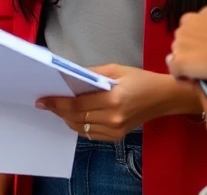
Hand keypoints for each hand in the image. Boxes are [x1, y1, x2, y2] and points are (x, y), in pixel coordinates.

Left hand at [36, 65, 197, 140]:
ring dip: (67, 119)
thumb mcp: (116, 69)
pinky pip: (91, 134)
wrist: (164, 98)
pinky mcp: (117, 137)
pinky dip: (79, 126)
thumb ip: (91, 73)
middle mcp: (113, 118)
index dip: (57, 103)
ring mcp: (115, 131)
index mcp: (112, 100)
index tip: (42, 100)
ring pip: (81, 129)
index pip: (77, 105)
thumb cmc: (140, 80)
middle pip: (76, 118)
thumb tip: (68, 76)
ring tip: (58, 108)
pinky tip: (74, 116)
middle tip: (45, 103)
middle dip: (58, 110)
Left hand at [168, 0, 206, 80]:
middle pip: (184, 42)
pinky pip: (176, 72)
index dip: (199, 37)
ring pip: (179, 57)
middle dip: (193, 49)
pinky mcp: (179, 64)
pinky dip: (182, 76)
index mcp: (191, 18)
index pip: (189, 28)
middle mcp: (181, 30)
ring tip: (204, 70)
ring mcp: (179, 47)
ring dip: (189, 63)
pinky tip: (194, 80)